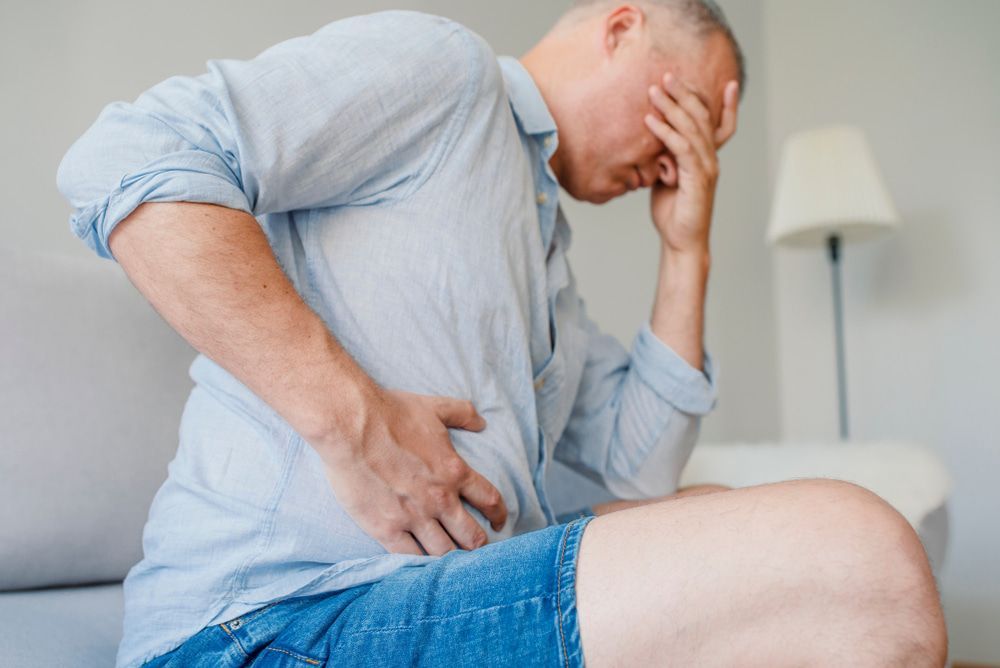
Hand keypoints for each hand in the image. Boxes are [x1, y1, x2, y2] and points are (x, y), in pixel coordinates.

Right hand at [319, 388, 506, 555]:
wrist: (350, 426)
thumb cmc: (390, 413)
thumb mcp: (434, 408)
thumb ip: (462, 413)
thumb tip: (482, 421)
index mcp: (454, 471)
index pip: (490, 500)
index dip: (499, 515)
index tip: (499, 523)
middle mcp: (439, 499)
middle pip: (471, 536)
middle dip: (478, 546)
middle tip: (475, 551)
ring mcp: (413, 517)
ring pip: (444, 553)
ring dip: (451, 560)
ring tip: (452, 565)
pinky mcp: (386, 529)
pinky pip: (410, 558)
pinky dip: (420, 566)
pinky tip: (422, 568)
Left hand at [645, 73, 738, 254]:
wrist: (681, 241)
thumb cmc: (673, 211)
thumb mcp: (667, 177)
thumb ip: (666, 157)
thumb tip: (654, 139)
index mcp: (708, 158)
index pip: (722, 125)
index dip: (727, 105)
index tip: (727, 82)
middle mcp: (711, 159)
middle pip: (702, 118)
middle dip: (685, 94)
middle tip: (667, 75)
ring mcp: (706, 168)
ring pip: (691, 129)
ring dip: (671, 107)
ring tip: (654, 90)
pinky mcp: (696, 179)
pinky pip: (681, 149)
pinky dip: (665, 133)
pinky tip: (650, 120)